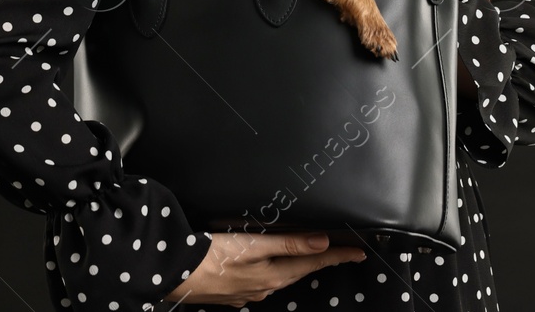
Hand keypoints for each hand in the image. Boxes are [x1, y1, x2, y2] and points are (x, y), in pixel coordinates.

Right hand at [162, 231, 365, 305]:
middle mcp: (264, 288)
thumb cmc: (213, 256)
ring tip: (312, 258)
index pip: (314, 263)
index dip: (337, 255)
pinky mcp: (233, 293)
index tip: (359, 253)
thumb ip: (289, 243)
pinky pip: (263, 283)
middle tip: (341, 252)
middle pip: (300, 272)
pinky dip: (275, 273)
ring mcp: (248, 293)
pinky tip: (271, 270)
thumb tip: (321, 241)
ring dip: (298, 267)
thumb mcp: (254, 245)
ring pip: (282, 279)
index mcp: (273, 275)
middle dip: (321, 262)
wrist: (176, 273)